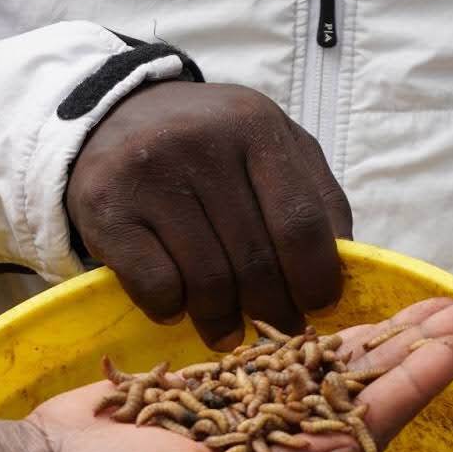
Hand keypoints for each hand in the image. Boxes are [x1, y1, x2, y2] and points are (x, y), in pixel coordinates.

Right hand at [16, 297, 452, 451]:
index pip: (370, 427)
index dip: (417, 382)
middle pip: (370, 392)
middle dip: (423, 351)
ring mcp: (257, 420)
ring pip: (338, 371)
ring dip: (390, 338)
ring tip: (441, 306)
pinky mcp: (225, 392)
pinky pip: (290, 360)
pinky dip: (330, 339)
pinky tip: (369, 319)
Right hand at [66, 81, 352, 349]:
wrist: (118, 118)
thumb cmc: (216, 149)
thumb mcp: (274, 151)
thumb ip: (317, 201)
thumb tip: (345, 270)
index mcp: (256, 126)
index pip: (301, 224)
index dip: (316, 279)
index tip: (319, 307)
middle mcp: (202, 143)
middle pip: (255, 261)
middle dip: (274, 311)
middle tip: (279, 333)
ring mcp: (149, 174)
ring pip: (207, 282)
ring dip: (222, 321)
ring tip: (229, 331)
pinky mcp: (106, 208)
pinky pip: (156, 288)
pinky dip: (172, 310)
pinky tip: (178, 305)